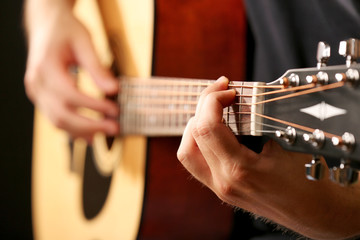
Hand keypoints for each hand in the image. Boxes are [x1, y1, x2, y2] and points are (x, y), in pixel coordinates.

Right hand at [24, 0, 118, 141]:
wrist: (46, 25)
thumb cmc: (65, 30)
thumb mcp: (84, 42)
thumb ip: (97, 67)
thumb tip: (114, 89)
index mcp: (45, 66)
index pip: (70, 94)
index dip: (93, 106)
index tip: (115, 110)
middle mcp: (36, 83)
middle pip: (61, 115)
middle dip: (90, 125)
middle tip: (114, 128)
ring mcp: (36, 92)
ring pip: (57, 121)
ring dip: (83, 131)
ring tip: (106, 132)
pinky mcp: (40, 97)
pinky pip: (55, 118)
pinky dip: (73, 128)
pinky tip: (91, 134)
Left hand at [177, 76, 359, 238]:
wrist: (318, 215)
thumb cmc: (310, 182)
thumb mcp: (288, 144)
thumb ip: (260, 121)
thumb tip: (241, 99)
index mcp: (240, 169)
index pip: (207, 126)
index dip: (213, 99)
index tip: (228, 88)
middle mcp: (223, 181)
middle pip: (194, 134)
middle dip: (204, 105)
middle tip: (222, 91)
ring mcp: (220, 188)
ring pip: (187, 152)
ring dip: (196, 124)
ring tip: (214, 109)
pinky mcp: (222, 189)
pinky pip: (197, 162)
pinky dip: (199, 141)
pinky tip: (216, 129)